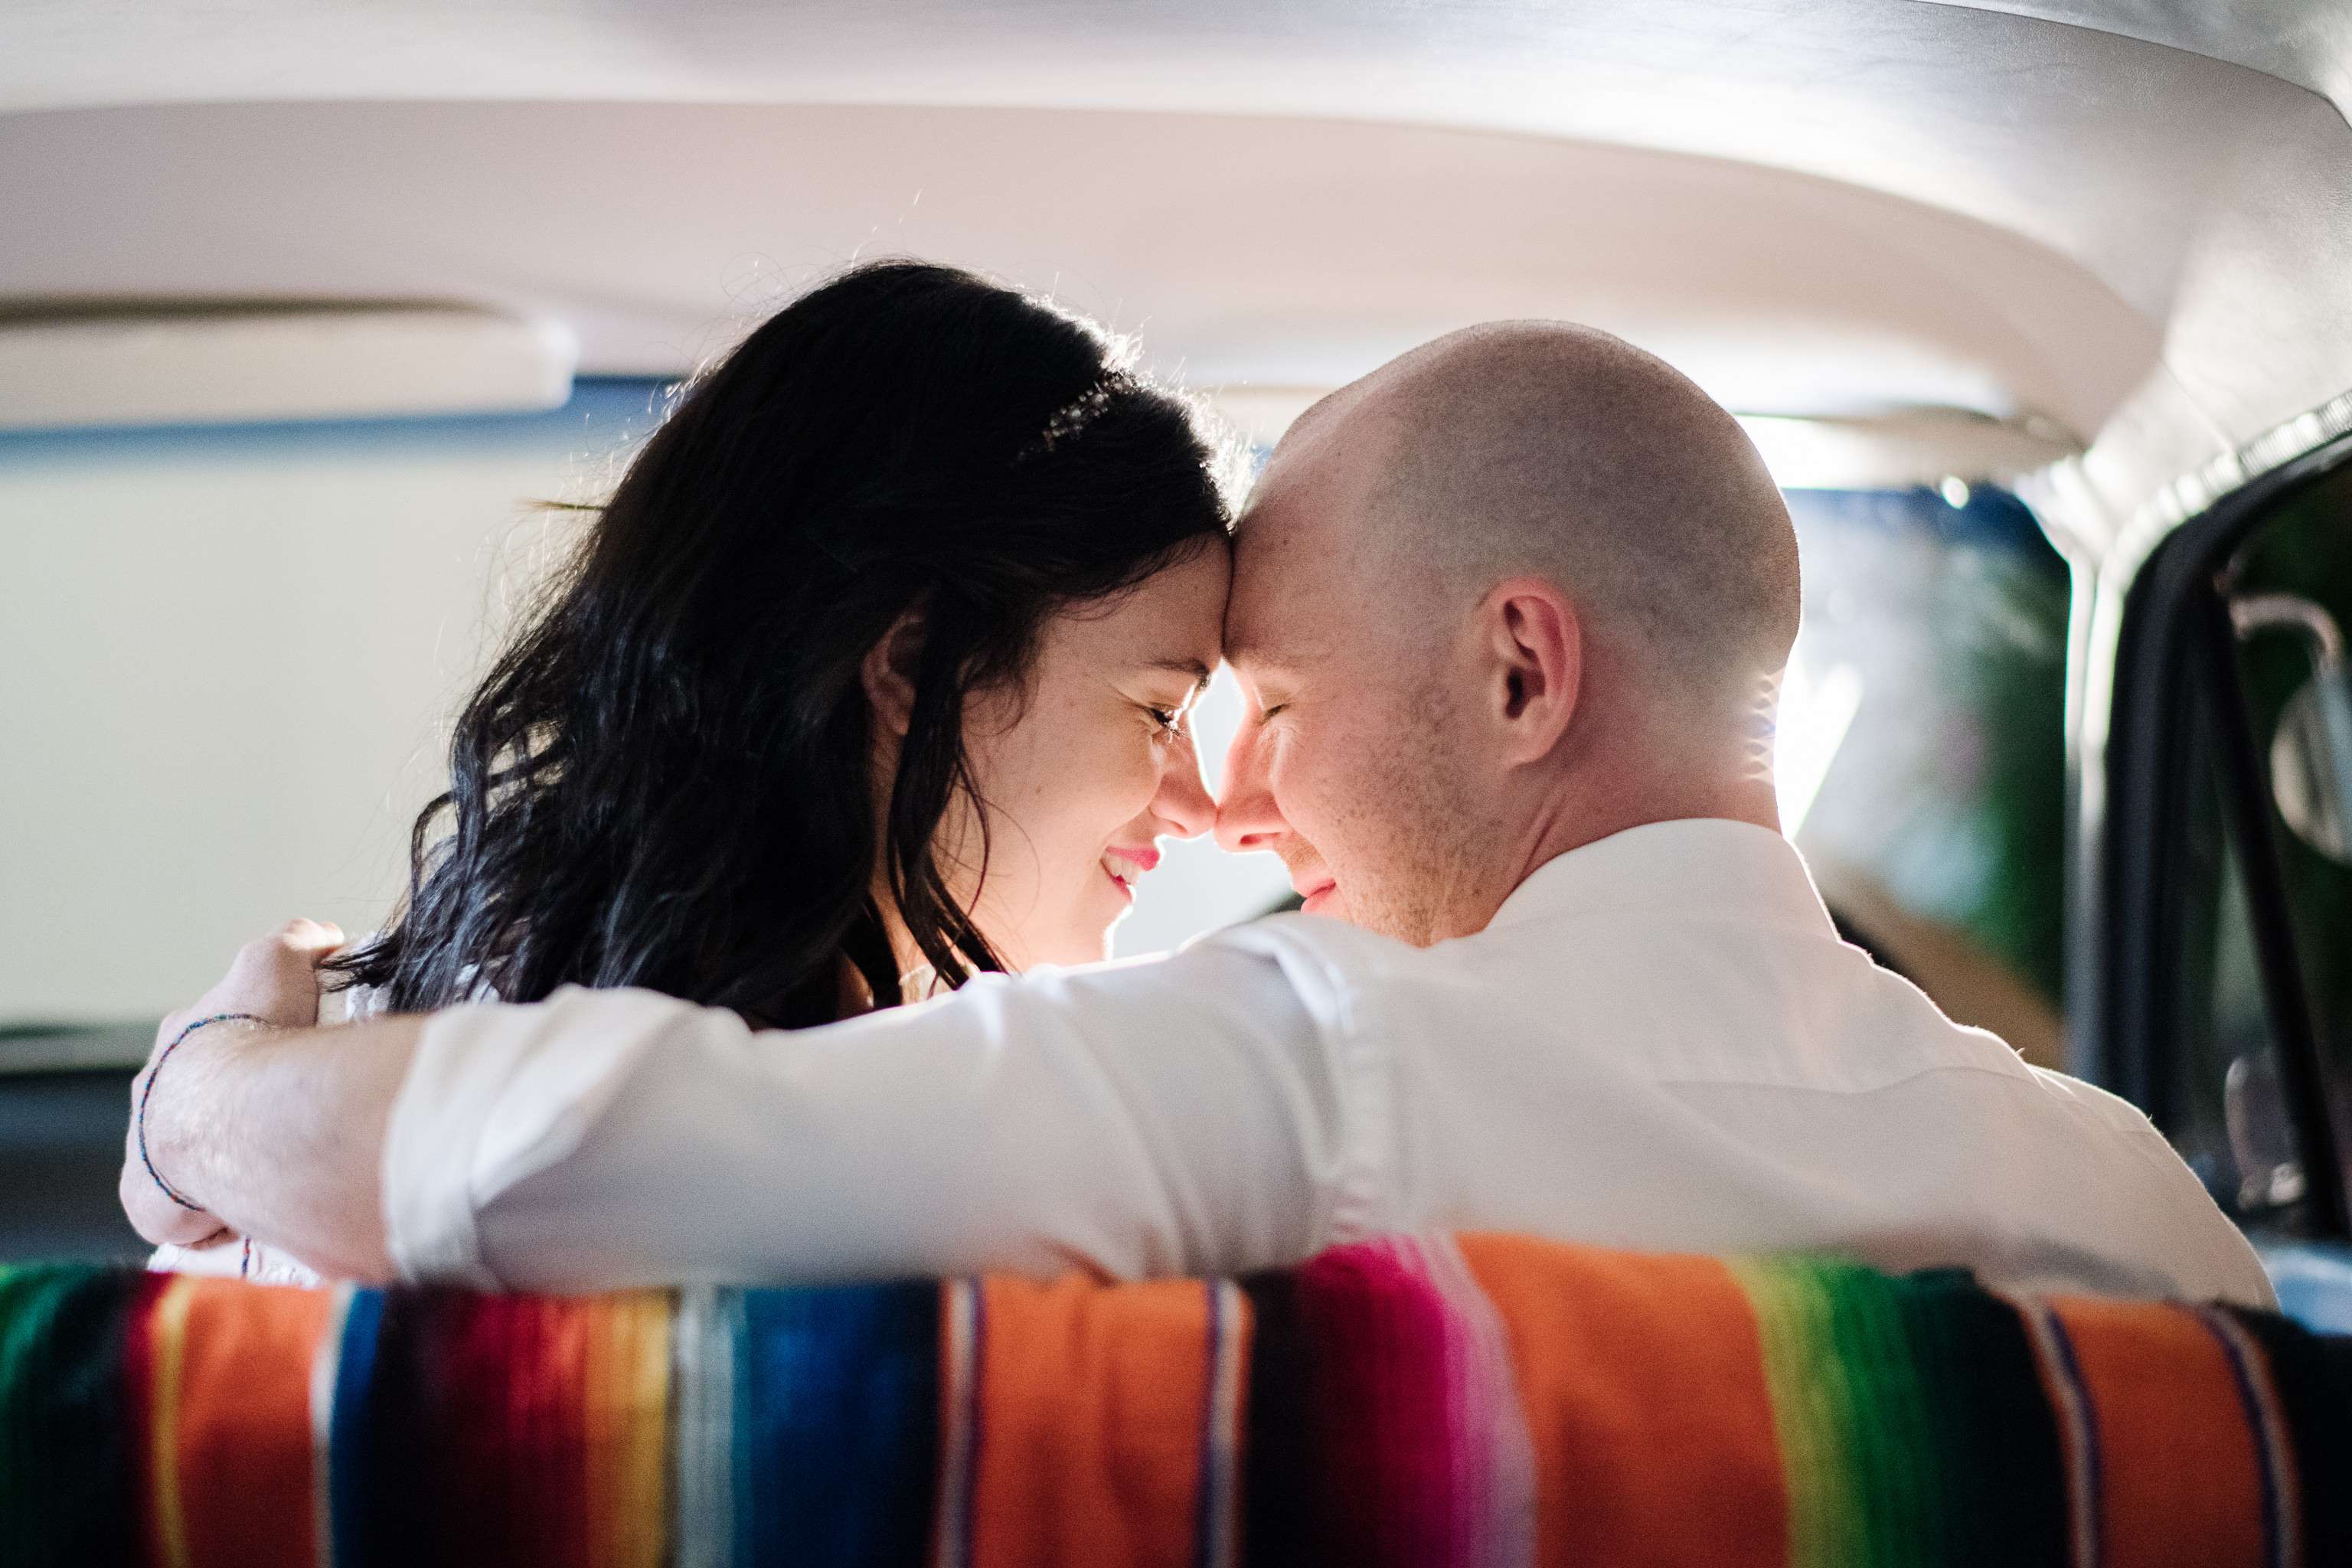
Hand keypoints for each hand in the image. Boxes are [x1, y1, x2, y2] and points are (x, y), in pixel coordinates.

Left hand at [120, 919, 344, 1247]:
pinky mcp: (146, 1203)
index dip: (245, 1057)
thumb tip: (327, 938)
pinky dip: (215, 1215)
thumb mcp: (277, 965)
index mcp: (179, 1043)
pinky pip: (181, 1215)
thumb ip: (301, 943)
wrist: (226, 1111)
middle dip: (232, 1117)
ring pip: (187, 1160)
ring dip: (224, 1166)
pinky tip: (254, 1213)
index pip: (208, 1049)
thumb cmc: (250, 1037)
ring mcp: (144, 1149)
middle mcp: (153, 1093)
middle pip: (195, 1107)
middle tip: (284, 1130)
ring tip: (276, 1176)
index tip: (282, 1070)